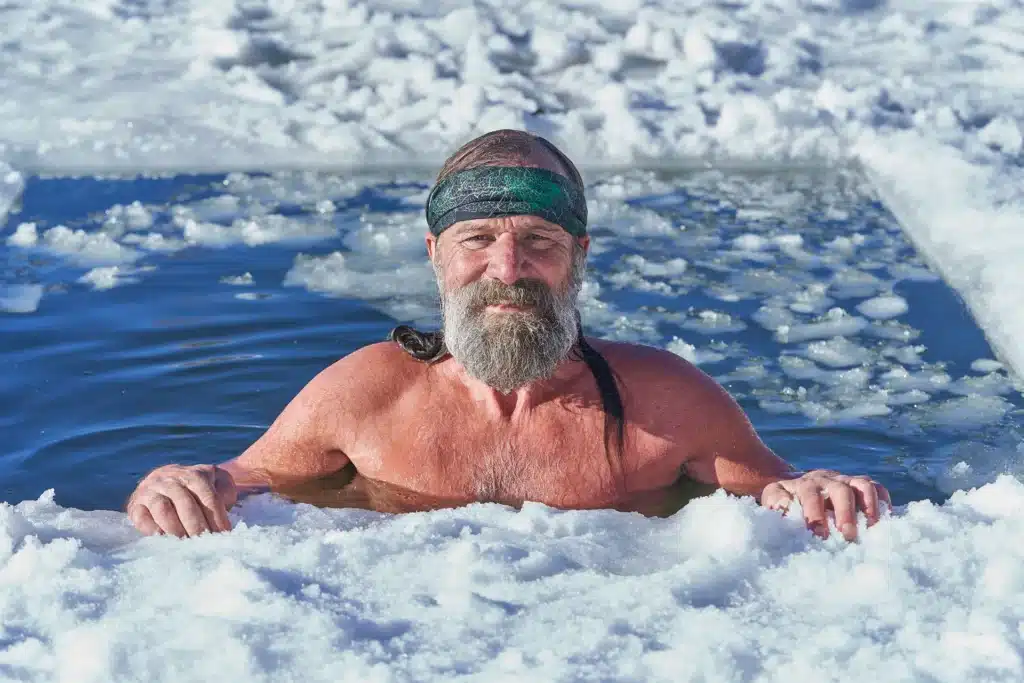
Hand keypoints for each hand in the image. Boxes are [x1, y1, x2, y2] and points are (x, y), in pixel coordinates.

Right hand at [127, 464, 237, 537]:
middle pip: (185, 504)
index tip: (223, 534)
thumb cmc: (198, 487)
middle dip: (197, 527)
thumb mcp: (217, 481)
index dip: (217, 517)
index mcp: (193, 474)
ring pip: (163, 510)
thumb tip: (225, 503)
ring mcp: (150, 490)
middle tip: (205, 543)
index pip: (207, 496)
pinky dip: (153, 530)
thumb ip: (225, 489)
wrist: (167, 480)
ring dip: (176, 530)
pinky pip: (141, 518)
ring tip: (187, 545)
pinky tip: (165, 539)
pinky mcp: (135, 505)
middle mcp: (170, 479)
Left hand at [760, 469, 890, 540]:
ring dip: (869, 506)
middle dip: (846, 513)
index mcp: (804, 484)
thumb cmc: (785, 499)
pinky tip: (884, 520)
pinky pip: (877, 488)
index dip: (815, 514)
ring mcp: (846, 480)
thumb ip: (776, 504)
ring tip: (872, 528)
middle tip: (848, 535)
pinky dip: (883, 501)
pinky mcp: (859, 486)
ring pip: (863, 484)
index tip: (819, 535)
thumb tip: (783, 508)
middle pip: (840, 490)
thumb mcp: (773, 499)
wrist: (795, 485)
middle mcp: (827, 480)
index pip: (810, 495)